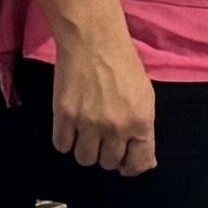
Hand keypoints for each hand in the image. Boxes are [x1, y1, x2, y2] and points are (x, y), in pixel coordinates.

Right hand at [48, 7, 157, 174]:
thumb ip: (144, 130)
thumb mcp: (145, 97)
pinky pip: (61, 145)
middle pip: (107, 163)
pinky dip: (64, 139)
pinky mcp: (64, 115)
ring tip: (85, 131)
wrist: (93, 40)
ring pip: (84, 159)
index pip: (138, 164)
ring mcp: (89, 123)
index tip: (123, 162)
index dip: (130, 166)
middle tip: (102, 137)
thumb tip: (144, 162)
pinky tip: (69, 125)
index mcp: (141, 123)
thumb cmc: (123, 64)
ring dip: (84, 149)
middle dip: (105, 154)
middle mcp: (116, 127)